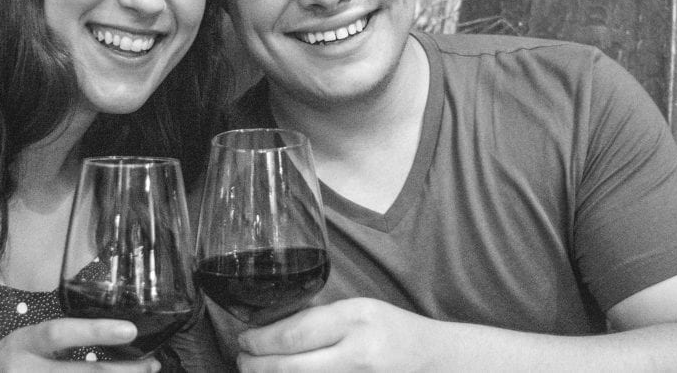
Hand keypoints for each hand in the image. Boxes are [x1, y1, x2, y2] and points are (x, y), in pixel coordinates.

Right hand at [0, 318, 161, 371]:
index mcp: (23, 344)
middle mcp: (24, 371)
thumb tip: (108, 339)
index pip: (60, 333)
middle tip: (151, 364)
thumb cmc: (1, 367)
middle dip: (124, 371)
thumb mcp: (22, 345)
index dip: (96, 332)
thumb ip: (56, 343)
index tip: (130, 331)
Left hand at [236, 298, 437, 372]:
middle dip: (256, 365)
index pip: (293, 334)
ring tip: (256, 370)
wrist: (435, 362)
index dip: (260, 341)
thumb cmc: (394, 331)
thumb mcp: (360, 310)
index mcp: (354, 320)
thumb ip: (322, 318)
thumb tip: (273, 326)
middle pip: (289, 367)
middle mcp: (356, 353)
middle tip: (242, 359)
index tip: (244, 339)